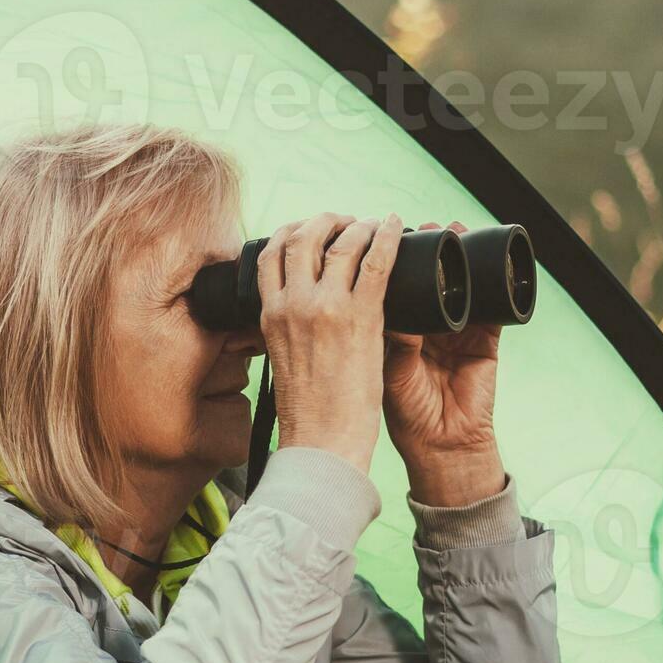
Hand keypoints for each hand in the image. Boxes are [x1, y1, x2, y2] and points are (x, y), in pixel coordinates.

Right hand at [260, 212, 397, 475]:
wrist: (323, 442)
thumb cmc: (310, 413)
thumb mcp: (283, 361)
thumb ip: (288, 331)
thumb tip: (303, 317)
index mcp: (269, 316)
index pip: (269, 255)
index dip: (291, 233)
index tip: (310, 230)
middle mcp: (292, 304)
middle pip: (302, 237)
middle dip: (324, 220)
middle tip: (345, 222)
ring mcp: (325, 308)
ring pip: (339, 242)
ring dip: (357, 225)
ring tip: (372, 224)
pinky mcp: (361, 317)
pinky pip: (376, 261)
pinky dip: (385, 236)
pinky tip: (394, 225)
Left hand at [383, 223, 504, 506]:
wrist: (440, 446)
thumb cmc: (404, 414)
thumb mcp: (386, 370)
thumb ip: (387, 336)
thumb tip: (374, 296)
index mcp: (398, 330)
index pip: (393, 286)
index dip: (389, 260)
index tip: (380, 234)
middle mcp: (428, 325)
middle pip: (428, 277)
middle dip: (426, 249)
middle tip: (421, 225)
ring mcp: (459, 329)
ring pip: (461, 282)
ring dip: (459, 255)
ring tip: (454, 230)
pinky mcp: (488, 339)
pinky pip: (494, 304)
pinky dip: (493, 281)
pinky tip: (490, 259)